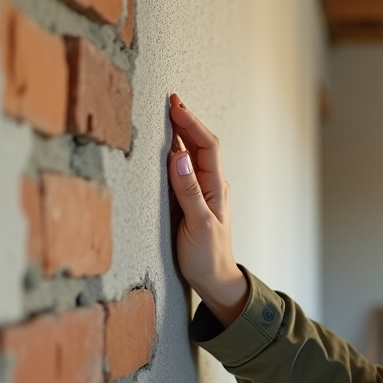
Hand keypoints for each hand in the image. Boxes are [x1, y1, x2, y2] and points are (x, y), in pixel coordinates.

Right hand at [167, 93, 247, 326]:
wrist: (215, 280)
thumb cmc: (206, 256)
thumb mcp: (197, 225)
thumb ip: (188, 191)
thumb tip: (178, 157)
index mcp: (215, 188)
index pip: (206, 146)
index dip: (191, 123)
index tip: (174, 105)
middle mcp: (211, 185)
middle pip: (201, 145)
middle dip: (186, 121)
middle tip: (169, 101)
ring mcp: (203, 192)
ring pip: (193, 155)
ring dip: (182, 133)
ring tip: (168, 115)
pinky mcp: (192, 200)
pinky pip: (185, 169)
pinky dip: (176, 152)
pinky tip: (167, 146)